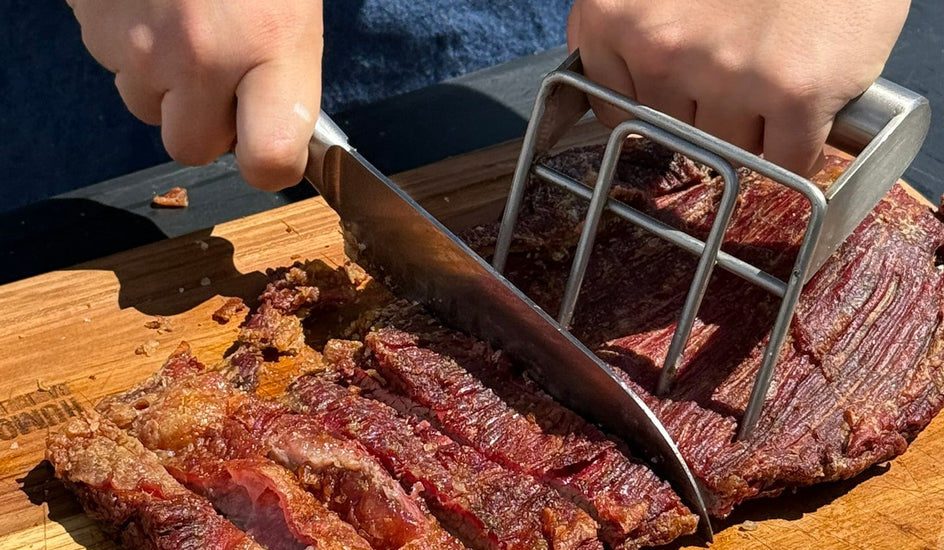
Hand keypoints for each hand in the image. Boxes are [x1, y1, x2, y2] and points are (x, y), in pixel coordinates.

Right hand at [66, 0, 323, 190]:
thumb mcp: (293, 5)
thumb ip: (288, 68)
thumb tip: (286, 128)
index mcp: (273, 45)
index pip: (270, 159)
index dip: (271, 164)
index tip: (272, 149)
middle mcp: (203, 54)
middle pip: (191, 148)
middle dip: (205, 123)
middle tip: (222, 75)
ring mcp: (139, 42)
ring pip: (145, 107)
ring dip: (165, 84)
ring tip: (185, 23)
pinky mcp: (93, 24)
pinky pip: (113, 64)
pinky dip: (132, 46)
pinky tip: (153, 4)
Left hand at [567, 0, 909, 175]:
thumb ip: (632, 24)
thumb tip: (626, 88)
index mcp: (614, 13)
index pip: (613, 105)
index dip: (656, 104)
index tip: (679, 95)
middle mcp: (658, 47)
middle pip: (673, 128)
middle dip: (705, 111)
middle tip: (739, 66)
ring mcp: (723, 73)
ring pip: (727, 146)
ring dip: (754, 126)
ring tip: (777, 69)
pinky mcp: (791, 92)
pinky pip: (785, 159)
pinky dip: (799, 152)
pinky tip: (807, 116)